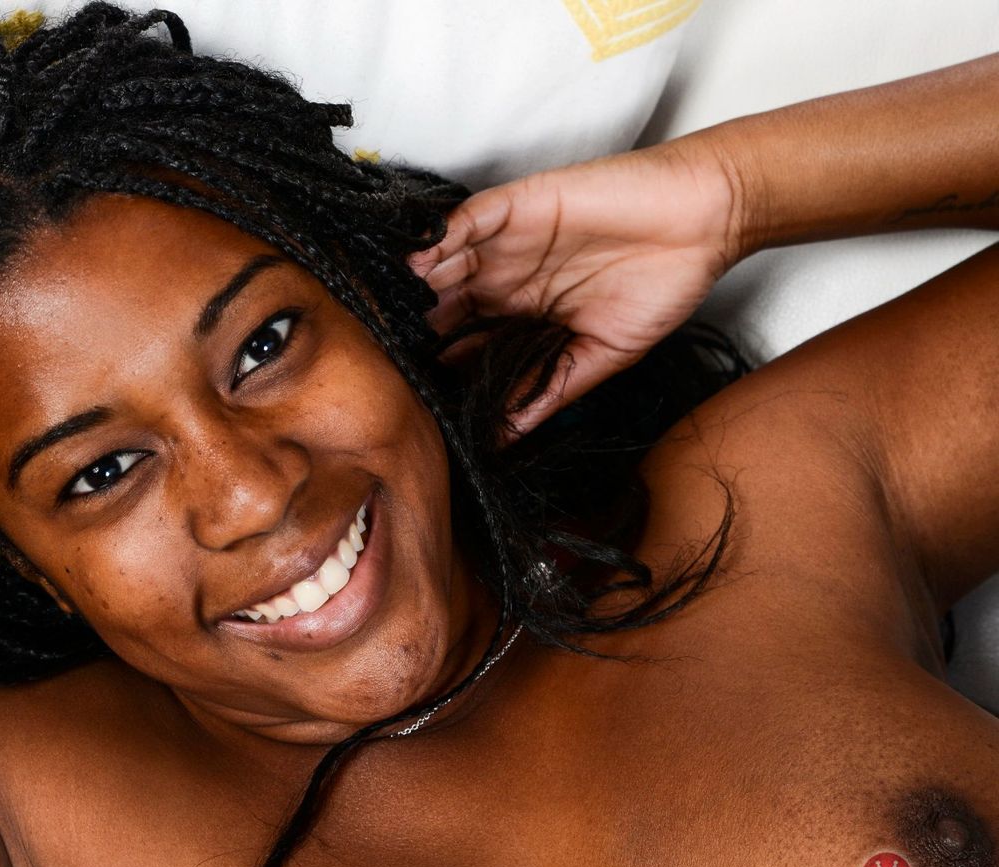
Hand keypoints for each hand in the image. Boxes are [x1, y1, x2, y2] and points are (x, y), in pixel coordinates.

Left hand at [410, 140, 746, 438]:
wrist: (705, 222)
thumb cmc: (660, 285)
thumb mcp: (598, 356)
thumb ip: (546, 392)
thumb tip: (503, 441)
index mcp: (521, 314)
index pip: (463, 340)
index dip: (436, 362)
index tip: (406, 389)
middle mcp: (506, 277)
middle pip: (443, 301)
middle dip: (413, 324)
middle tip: (382, 350)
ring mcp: (509, 241)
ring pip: (446, 261)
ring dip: (416, 283)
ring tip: (387, 306)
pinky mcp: (520, 204)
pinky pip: (469, 218)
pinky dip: (441, 236)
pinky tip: (420, 258)